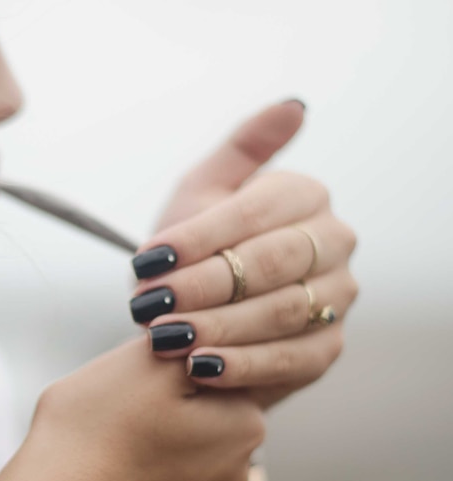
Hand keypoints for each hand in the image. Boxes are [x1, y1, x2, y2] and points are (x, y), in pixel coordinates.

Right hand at [0, 339, 263, 480]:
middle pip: (199, 409)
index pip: (217, 368)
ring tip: (103, 439)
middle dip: (163, 399)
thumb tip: (201, 334)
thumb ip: (187, 338)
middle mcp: (238, 472)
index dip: (171, 360)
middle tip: (116, 402)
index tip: (138, 370)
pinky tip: (101, 471)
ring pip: (174, 447)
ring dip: (146, 436)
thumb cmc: (92, 437)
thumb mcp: (141, 359)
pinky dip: (131, 472)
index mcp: (245, 424)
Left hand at [131, 101, 357, 408]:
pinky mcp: (327, 347)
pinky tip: (199, 369)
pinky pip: (290, 360)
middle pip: (272, 263)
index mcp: (305, 196)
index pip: (255, 213)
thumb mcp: (205, 190)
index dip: (200, 237)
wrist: (200, 305)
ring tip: (167, 338)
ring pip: (281, 313)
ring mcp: (337, 297)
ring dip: (219, 327)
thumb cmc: (196, 243)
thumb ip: (242, 148)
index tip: (149, 257)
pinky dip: (242, 366)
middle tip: (154, 305)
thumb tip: (295, 104)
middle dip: (206, 285)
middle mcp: (333, 243)